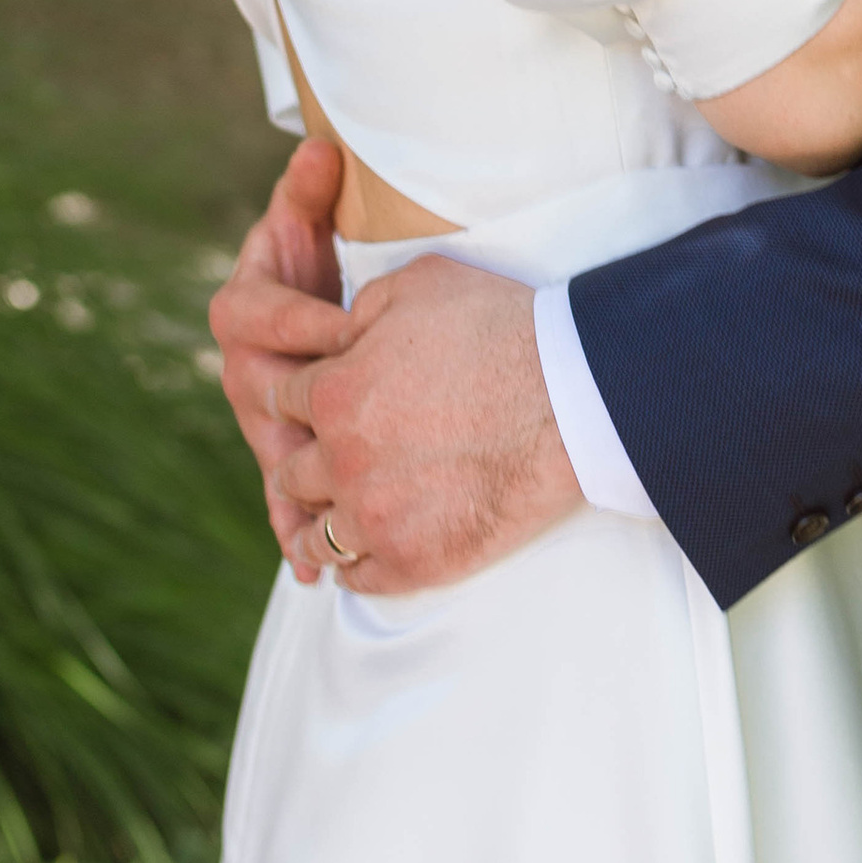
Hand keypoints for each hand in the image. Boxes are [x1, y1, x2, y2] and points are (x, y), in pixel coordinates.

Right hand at [210, 137, 351, 573]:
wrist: (325, 312)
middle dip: (296, 418)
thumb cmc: (322, 261)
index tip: (343, 325)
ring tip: (317, 532)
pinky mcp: (285, 459)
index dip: (296, 318)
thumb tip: (320, 145)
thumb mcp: (316, 225)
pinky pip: (284, 501)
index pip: (253, 312)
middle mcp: (247, 369)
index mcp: (248, 309)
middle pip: (258, 395)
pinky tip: (314, 571)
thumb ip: (311, 192)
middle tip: (340, 433)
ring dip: (293, 496)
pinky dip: (296, 537)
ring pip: (272, 459)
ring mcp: (263, 421)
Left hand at [267, 258, 582, 593]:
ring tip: (341, 522)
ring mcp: (374, 518)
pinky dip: (361, 569)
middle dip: (310, 461)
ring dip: (325, 524)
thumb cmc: (504, 330)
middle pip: (292, 473)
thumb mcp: (423, 281)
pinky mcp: (414, 562)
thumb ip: (362, 306)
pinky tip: (372, 555)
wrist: (575, 399)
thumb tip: (340, 329)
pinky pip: (360, 581)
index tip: (323, 407)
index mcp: (334, 392)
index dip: (306, 400)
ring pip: (316, 536)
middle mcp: (341, 460)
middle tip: (333, 462)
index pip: (286, 403)